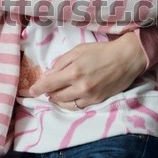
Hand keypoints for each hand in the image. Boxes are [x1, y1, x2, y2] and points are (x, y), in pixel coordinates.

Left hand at [29, 32, 146, 109]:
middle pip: (56, 95)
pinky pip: (77, 107)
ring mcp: (89, 96)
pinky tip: (67, 99)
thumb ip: (61, 62)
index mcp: (73, 71)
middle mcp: (80, 86)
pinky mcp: (97, 101)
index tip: (31, 91)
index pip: (49, 84)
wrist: (125, 59)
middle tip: (46, 88)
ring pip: (65, 104)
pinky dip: (69, 104)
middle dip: (48, 92)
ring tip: (54, 95)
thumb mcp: (78, 50)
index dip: (38, 88)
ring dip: (57, 100)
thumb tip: (49, 74)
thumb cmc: (101, 51)